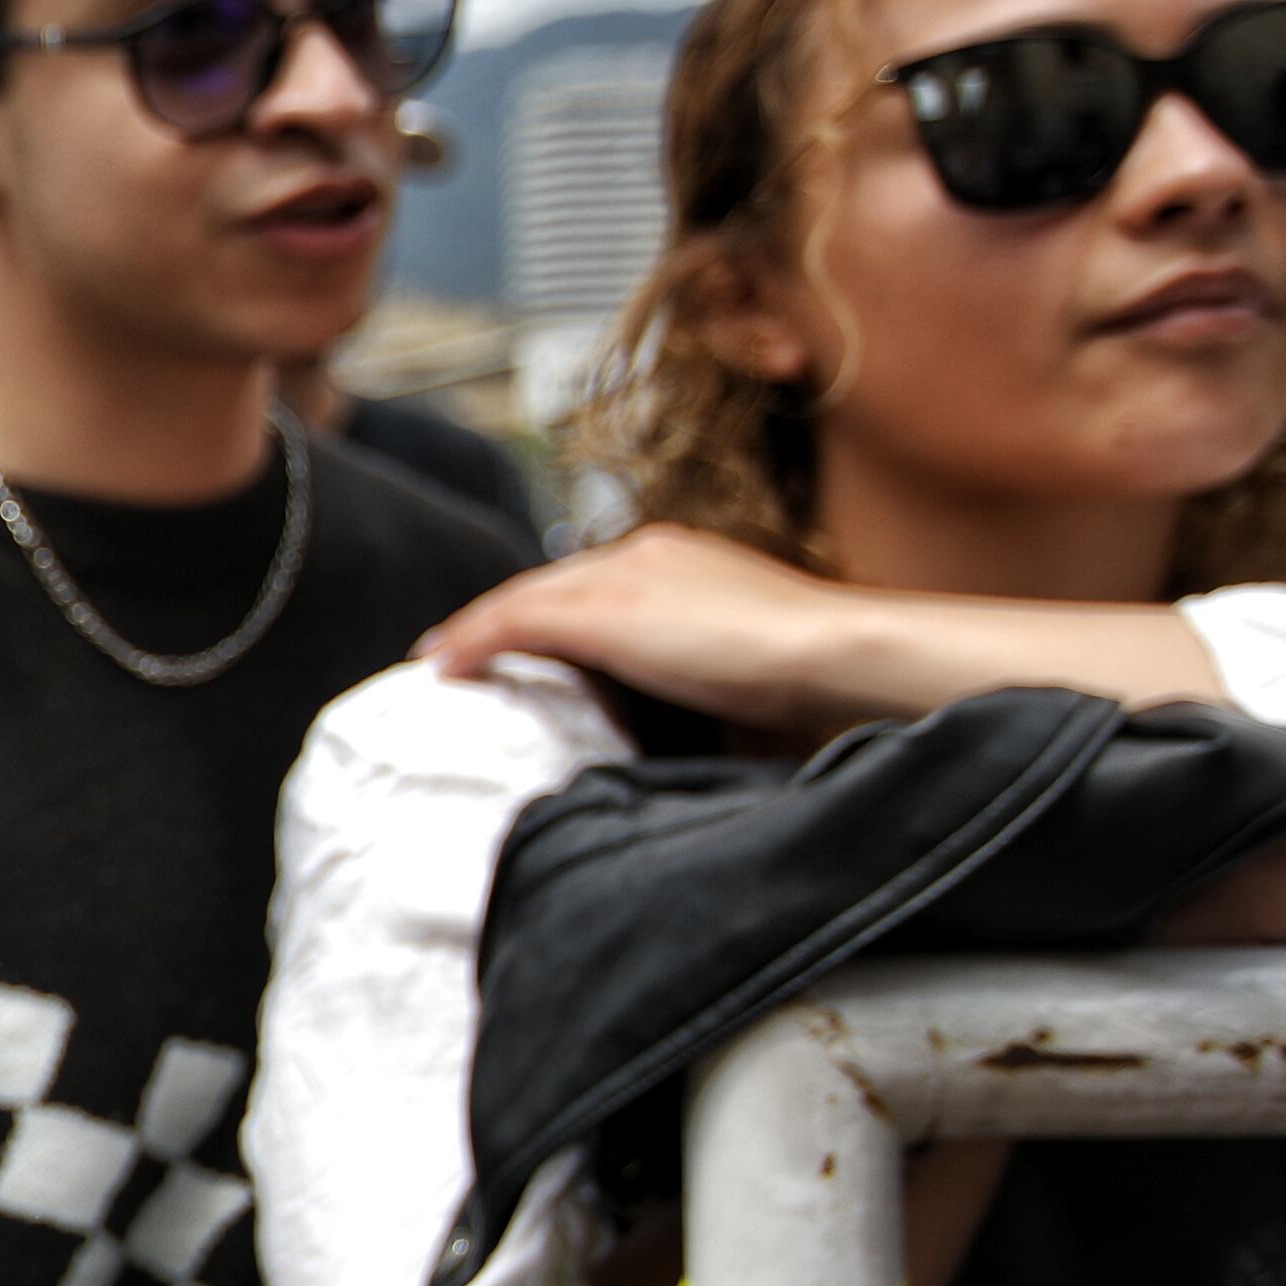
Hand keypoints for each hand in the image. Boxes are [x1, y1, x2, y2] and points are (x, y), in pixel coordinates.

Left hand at [419, 522, 1225, 738]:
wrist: (841, 654)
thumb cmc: (817, 681)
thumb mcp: (747, 674)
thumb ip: (701, 684)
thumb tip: (679, 730)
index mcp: (685, 561)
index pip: (599, 583)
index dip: (552, 613)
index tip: (522, 643)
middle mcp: (647, 555)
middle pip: (555, 583)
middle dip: (508, 617)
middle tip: (462, 653)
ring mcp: (625, 577)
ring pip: (527, 598)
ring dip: (481, 630)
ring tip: (444, 661)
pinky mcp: (607, 611)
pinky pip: (516, 622)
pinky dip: (477, 643)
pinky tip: (444, 667)